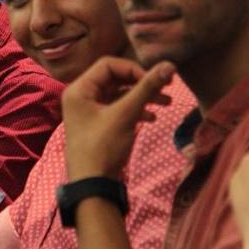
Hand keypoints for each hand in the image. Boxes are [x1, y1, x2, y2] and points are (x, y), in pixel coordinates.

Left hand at [62, 57, 174, 180]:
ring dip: (142, 97)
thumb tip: (170, 65)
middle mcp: (81, 96)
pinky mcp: (98, 124)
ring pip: (119, 95)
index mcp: (79, 89)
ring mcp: (88, 111)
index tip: (155, 81)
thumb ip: (146, 88)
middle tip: (168, 89)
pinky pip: (118, 109)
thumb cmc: (103, 146)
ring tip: (167, 103)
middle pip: (115, 78)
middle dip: (141, 83)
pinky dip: (135, 110)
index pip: (109, 65)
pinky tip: (152, 118)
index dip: (134, 69)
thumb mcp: (126, 114)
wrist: (92, 184)